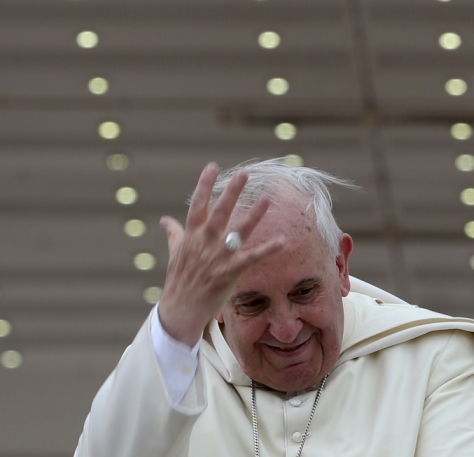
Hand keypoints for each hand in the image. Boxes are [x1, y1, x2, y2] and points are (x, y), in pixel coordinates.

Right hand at [157, 163, 283, 345]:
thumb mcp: (174, 254)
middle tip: (244, 174)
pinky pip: (252, 258)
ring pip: (237, 231)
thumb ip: (174, 234)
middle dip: (231, 192)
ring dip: (253, 215)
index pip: (197, 205)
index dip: (204, 185)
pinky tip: (282, 241)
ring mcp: (217, 257)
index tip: (212, 166)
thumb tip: (164, 220)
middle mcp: (204, 243)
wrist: (180, 310)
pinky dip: (267, 249)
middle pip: (219, 212)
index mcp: (191, 235)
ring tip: (267, 198)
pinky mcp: (230, 272)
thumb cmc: (179, 280)